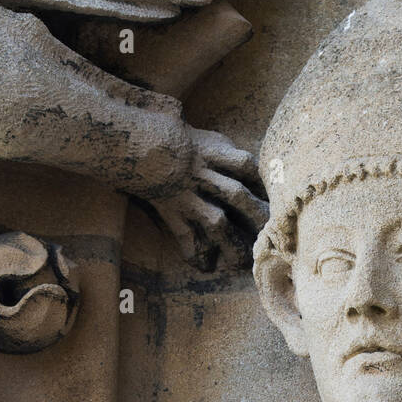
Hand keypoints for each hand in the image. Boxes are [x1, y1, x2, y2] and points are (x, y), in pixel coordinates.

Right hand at [147, 128, 268, 271]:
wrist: (127, 139)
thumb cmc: (166, 135)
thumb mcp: (198, 135)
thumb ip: (220, 149)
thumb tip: (244, 162)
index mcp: (210, 151)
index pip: (245, 164)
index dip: (261, 180)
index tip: (274, 195)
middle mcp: (200, 173)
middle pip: (236, 194)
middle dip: (256, 214)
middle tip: (271, 232)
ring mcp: (185, 192)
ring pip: (215, 221)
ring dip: (231, 242)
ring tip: (242, 262)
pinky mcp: (169, 208)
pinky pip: (184, 234)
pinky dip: (194, 252)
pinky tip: (204, 267)